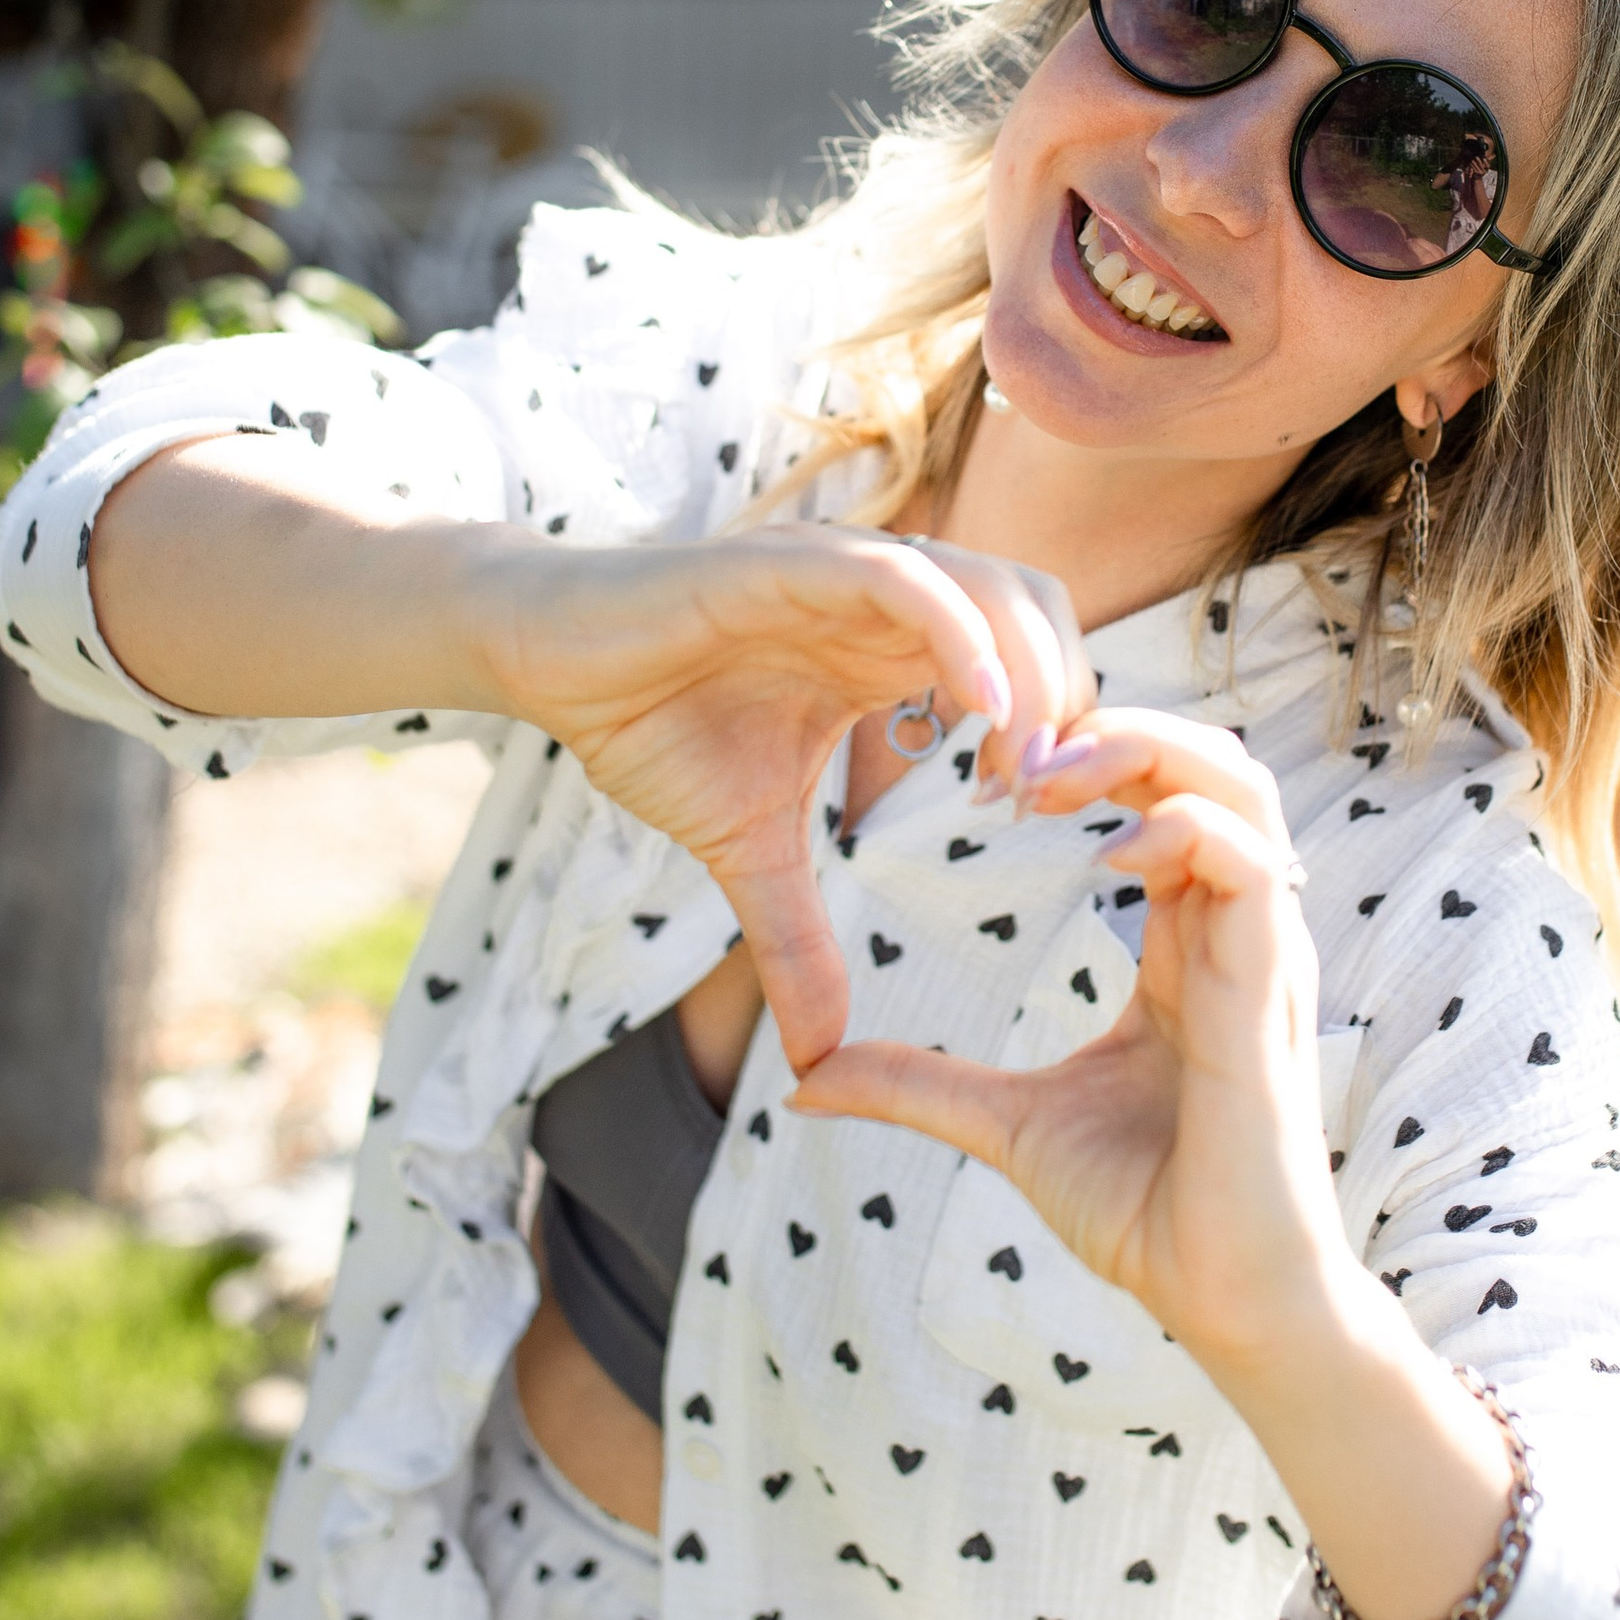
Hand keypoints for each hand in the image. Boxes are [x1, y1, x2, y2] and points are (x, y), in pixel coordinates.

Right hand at [476, 523, 1091, 1068]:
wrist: (549, 662)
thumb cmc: (650, 727)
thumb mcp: (746, 850)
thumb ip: (796, 939)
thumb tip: (818, 1057)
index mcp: (894, 648)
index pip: (1026, 655)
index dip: (1057, 727)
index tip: (1039, 816)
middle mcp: (888, 599)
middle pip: (1039, 611)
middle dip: (1069, 699)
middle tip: (1048, 800)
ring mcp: (848, 571)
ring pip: (993, 587)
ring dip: (1032, 672)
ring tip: (1022, 768)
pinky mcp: (796, 563)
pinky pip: (906, 579)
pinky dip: (959, 633)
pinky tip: (979, 707)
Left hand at [794, 710, 1342, 1377]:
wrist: (1224, 1305)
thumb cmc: (1145, 1213)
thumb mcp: (1006, 1126)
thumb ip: (919, 1083)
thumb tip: (806, 1080)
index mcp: (1185, 947)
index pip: (1161, 802)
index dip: (1087, 767)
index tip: (994, 783)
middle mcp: (1231, 933)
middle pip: (1207, 766)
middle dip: (1116, 732)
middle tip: (1017, 759)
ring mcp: (1259, 955)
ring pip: (1242, 789)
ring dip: (1152, 755)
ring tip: (1056, 778)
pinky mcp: (1268, 993)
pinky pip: (1252, 867)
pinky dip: (1186, 830)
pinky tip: (1110, 853)